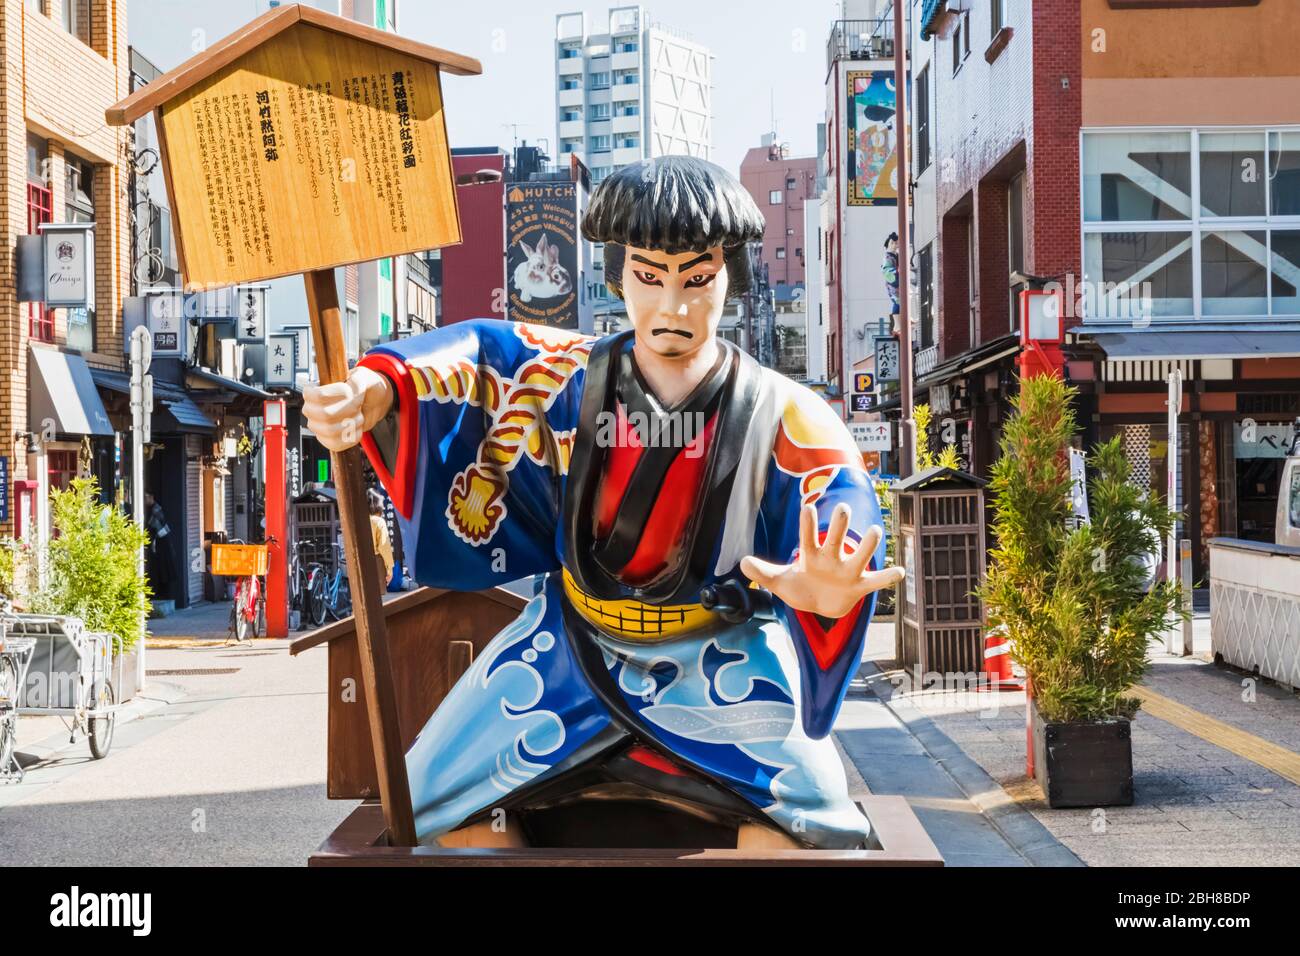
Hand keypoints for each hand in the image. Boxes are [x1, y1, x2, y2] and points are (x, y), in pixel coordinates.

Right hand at [302, 365, 393, 451]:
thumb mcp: (362, 378)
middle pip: (326, 414)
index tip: (348, 391)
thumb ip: (355, 381)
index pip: (317, 395)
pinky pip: (336, 444)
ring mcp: (318, 426)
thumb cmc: (362, 389)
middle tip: (357, 405)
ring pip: (331, 430)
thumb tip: (349, 391)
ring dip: (352, 423)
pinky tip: (356, 427)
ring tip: (358, 415)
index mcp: (314, 391)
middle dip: (348, 409)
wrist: (370, 404)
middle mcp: (312, 409)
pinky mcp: (328, 440)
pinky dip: (352, 436)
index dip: (336, 394)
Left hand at [739, 503, 904, 618]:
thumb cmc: (802, 588)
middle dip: (841, 525)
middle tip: (844, 508)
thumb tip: (742, 563)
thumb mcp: (779, 583)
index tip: (809, 507)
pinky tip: (900, 571)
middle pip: (837, 539)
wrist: (821, 606)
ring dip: (868, 546)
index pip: (808, 537)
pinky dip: (888, 577)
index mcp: (811, 556)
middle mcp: (831, 559)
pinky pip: (876, 581)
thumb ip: (762, 573)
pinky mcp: (859, 586)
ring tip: (875, 532)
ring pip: (860, 555)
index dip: (808, 524)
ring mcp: (847, 571)